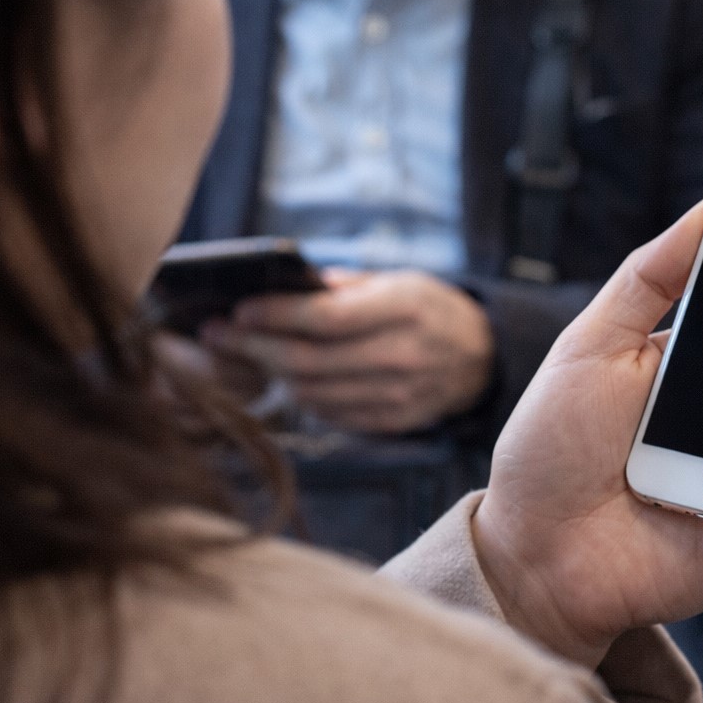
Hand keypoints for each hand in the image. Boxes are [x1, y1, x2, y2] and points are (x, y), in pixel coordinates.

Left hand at [204, 270, 494, 434]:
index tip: (238, 309)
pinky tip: (286, 378)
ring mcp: (399, 394)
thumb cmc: (431, 308)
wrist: (484, 357)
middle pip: (308, 361)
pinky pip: (331, 414)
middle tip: (218, 333)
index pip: (324, 319)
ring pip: (313, 392)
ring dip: (270, 373)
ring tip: (246, 353)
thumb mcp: (399, 280)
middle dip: (253, 346)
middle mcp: (401, 354)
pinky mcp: (393, 421)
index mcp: (403, 309)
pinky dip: (301, 396)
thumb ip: (344, 287)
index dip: (274, 316)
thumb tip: (284, 288)